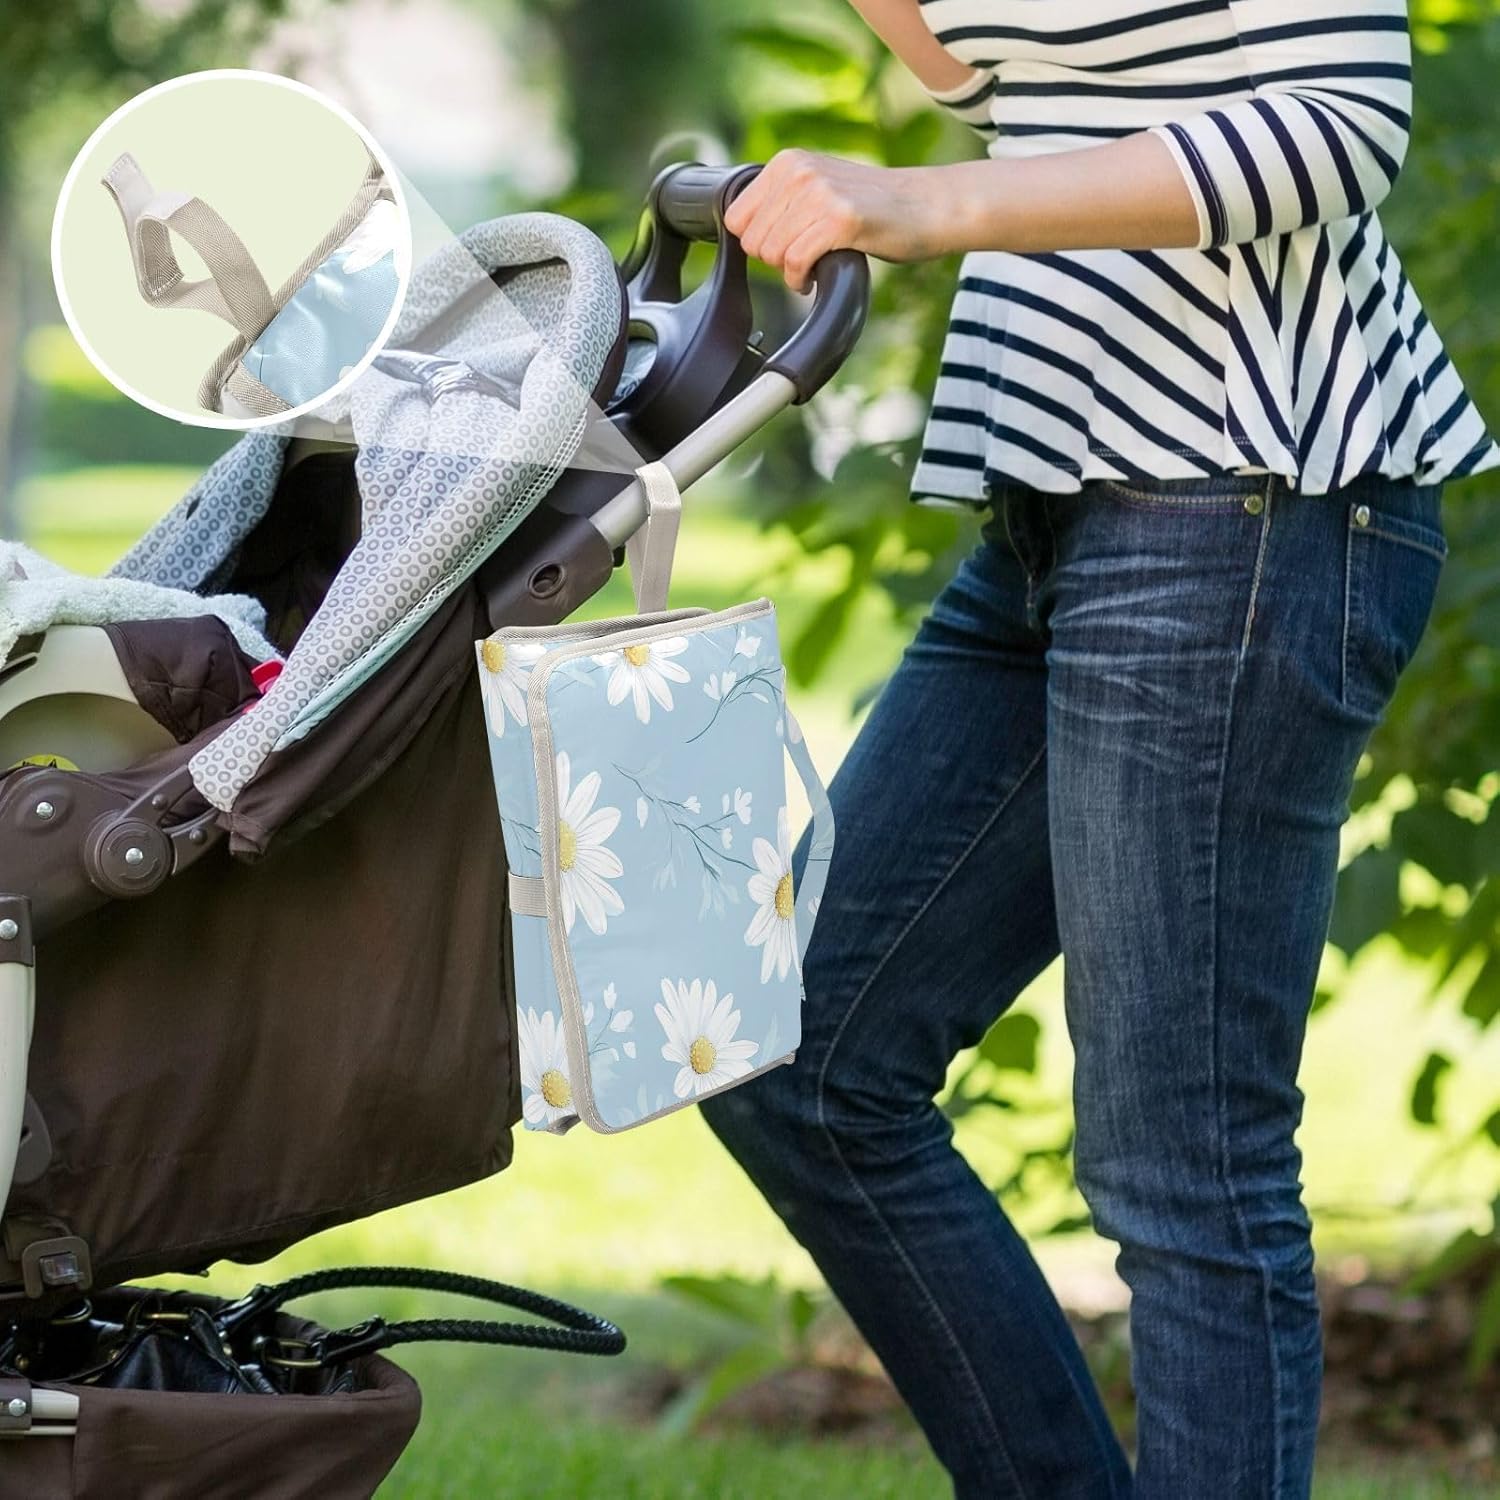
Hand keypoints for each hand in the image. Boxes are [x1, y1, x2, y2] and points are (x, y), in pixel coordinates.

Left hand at [723, 150, 950, 291]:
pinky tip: (817, 274)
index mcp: (788, 162)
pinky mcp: (840, 220)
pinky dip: (801, 280)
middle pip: (752, 241)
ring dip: (790, 271)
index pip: (736, 218)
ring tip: (815, 261)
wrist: (926, 205)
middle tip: (804, 254)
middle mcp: (800, 172)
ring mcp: (820, 194)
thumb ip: (781, 199)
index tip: (785, 243)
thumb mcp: (818, 186)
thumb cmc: (871, 205)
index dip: (758, 240)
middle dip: (775, 258)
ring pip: (772, 254)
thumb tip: (738, 230)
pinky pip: (795, 263)